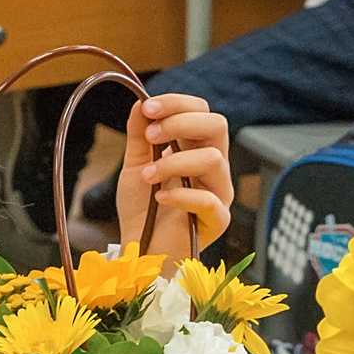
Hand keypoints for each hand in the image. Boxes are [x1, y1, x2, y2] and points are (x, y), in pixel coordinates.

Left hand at [116, 94, 234, 258]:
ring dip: (174, 162)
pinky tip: (159, 197)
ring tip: (146, 175)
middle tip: (151, 135)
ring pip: (214, 159)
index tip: (147, 108)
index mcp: (196, 148)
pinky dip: (181, 195)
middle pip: (218, 125)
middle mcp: (213, 167)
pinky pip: (209, 200)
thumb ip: (139, 136)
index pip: (202, 112)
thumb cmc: (142, 209)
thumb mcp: (134, 166)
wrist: (139, 249)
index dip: (178, 104)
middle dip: (181, 123)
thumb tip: (139, 103)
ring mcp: (219, 193)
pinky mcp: (217, 220)